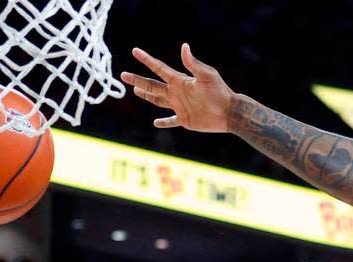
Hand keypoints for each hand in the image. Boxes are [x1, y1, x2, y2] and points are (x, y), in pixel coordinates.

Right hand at [121, 44, 236, 131]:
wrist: (229, 112)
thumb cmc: (220, 92)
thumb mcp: (206, 75)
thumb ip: (193, 63)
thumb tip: (184, 46)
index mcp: (180, 81)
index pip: (159, 68)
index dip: (147, 60)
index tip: (135, 51)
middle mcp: (177, 92)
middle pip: (153, 85)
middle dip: (138, 79)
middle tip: (123, 74)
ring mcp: (180, 106)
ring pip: (158, 100)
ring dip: (147, 95)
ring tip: (135, 90)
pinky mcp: (185, 120)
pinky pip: (171, 121)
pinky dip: (163, 123)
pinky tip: (155, 123)